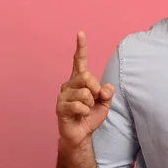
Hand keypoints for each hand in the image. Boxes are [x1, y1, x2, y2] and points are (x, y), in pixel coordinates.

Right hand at [56, 31, 114, 147]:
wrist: (81, 134)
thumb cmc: (91, 116)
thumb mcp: (105, 102)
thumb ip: (107, 92)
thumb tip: (105, 88)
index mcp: (79, 80)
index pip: (79, 60)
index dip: (81, 47)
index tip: (81, 33)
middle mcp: (69, 84)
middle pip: (87, 76)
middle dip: (96, 90)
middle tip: (96, 100)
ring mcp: (63, 95)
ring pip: (84, 93)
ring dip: (91, 104)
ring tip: (86, 110)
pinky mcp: (60, 107)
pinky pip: (79, 106)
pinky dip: (85, 112)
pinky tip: (81, 115)